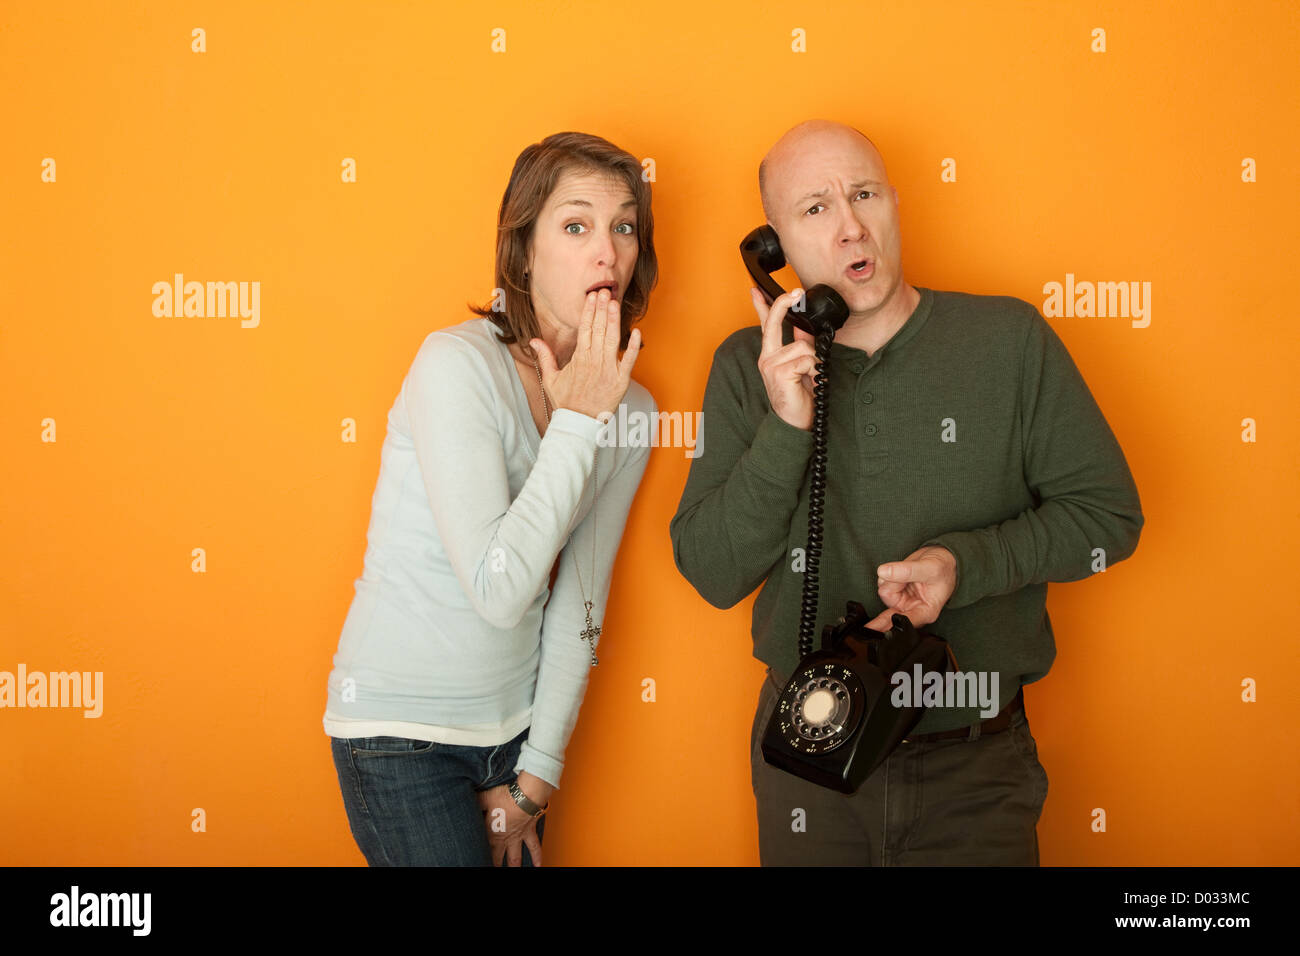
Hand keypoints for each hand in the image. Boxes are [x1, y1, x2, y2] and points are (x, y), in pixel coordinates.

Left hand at [475, 771, 551, 865]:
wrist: (525, 797)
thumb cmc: (505, 797)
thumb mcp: (486, 798)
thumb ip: (478, 802)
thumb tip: (469, 801)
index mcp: (491, 832)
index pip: (482, 847)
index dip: (479, 854)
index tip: (476, 859)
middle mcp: (504, 839)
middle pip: (497, 857)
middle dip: (494, 864)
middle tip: (491, 867)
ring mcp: (518, 837)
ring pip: (515, 857)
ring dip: (513, 866)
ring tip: (513, 871)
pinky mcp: (529, 833)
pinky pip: (534, 847)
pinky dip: (537, 857)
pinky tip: (538, 865)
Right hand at [531, 288, 640, 420]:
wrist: (579, 423)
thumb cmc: (566, 402)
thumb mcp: (550, 379)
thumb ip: (545, 357)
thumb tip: (534, 340)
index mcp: (579, 358)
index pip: (585, 328)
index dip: (589, 311)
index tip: (592, 296)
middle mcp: (594, 361)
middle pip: (599, 329)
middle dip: (602, 309)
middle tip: (605, 291)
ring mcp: (608, 370)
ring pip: (612, 340)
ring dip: (614, 320)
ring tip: (615, 303)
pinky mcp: (621, 380)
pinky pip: (629, 360)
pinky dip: (633, 346)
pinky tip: (637, 332)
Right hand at [751, 286, 816, 430]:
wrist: (794, 422)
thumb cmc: (798, 397)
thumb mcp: (801, 367)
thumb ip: (800, 346)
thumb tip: (805, 327)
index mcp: (770, 355)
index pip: (765, 326)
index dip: (762, 306)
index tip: (757, 290)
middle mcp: (766, 358)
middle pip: (774, 323)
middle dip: (783, 304)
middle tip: (796, 291)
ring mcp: (770, 365)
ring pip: (802, 346)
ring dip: (814, 362)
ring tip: (811, 377)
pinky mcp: (778, 372)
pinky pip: (805, 359)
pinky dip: (814, 370)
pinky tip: (810, 382)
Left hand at [865, 546, 957, 631]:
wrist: (942, 559)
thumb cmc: (943, 568)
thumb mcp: (930, 568)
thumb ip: (907, 571)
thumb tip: (883, 572)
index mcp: (926, 612)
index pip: (905, 622)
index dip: (888, 625)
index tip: (875, 629)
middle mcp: (912, 610)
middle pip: (889, 607)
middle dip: (893, 589)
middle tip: (903, 579)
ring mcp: (902, 601)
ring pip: (885, 592)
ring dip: (891, 579)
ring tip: (908, 572)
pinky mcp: (895, 592)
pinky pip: (882, 584)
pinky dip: (888, 576)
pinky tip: (900, 572)